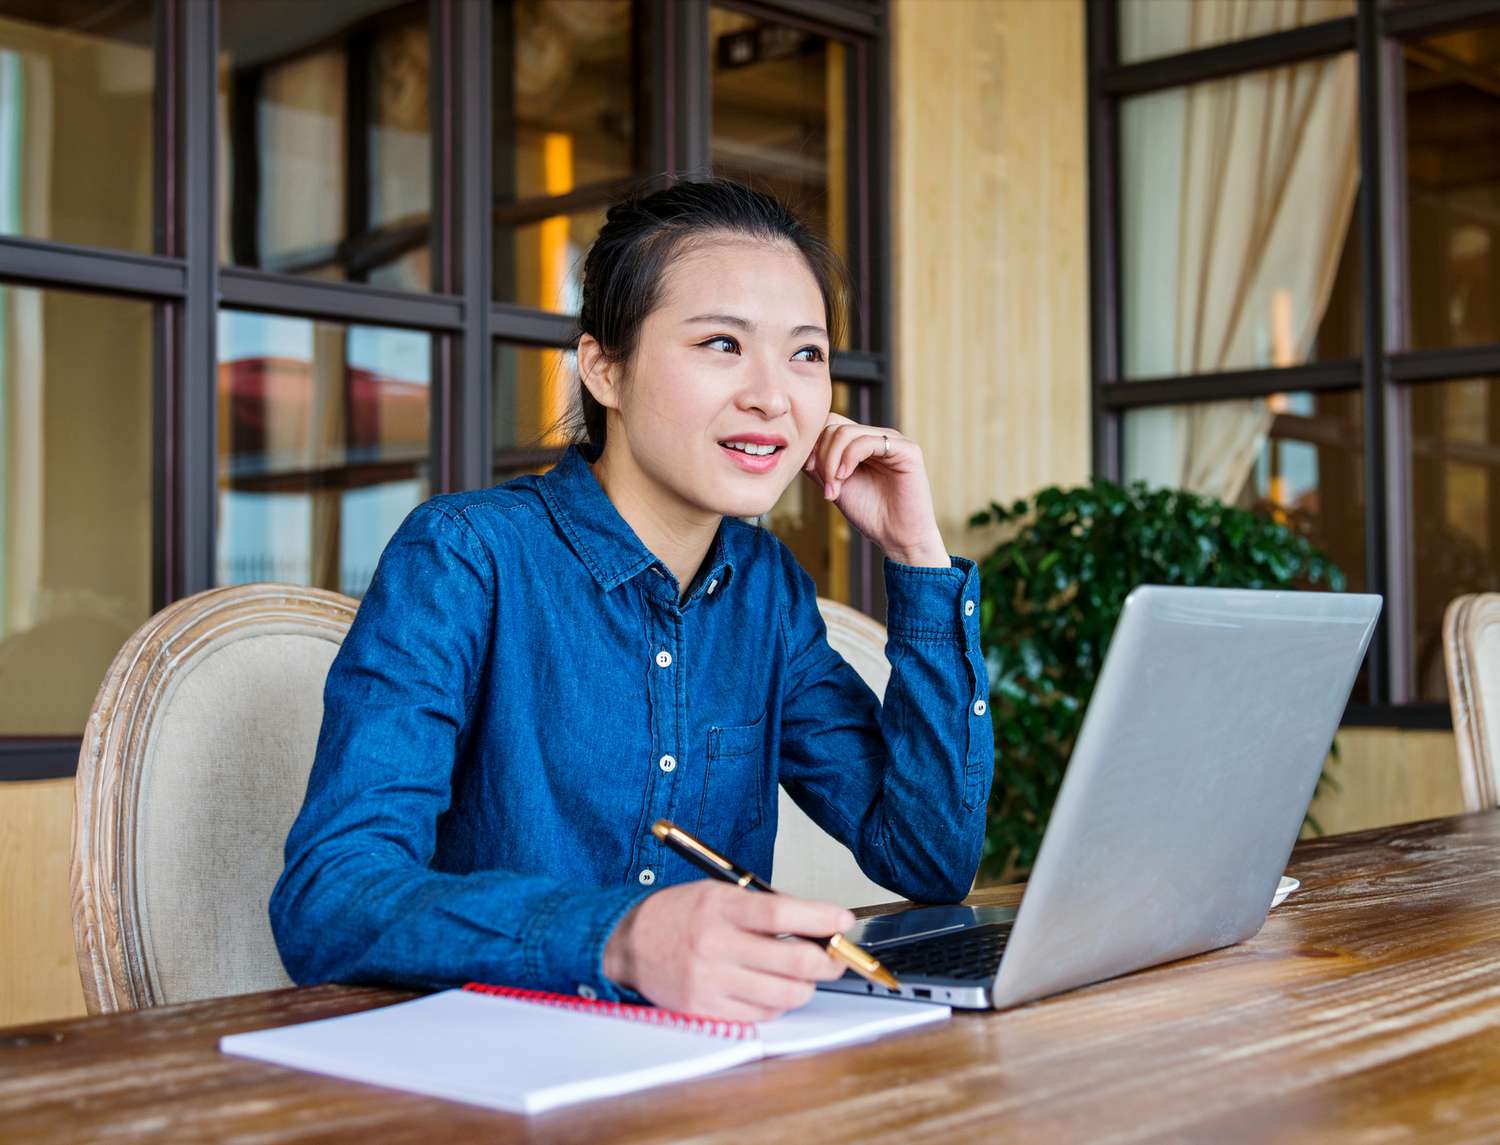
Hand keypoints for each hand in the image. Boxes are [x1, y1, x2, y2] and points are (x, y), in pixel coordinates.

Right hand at [602, 881, 855, 1021]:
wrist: (631, 943)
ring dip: (807, 986)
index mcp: (720, 908)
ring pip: (784, 994)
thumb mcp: (720, 894)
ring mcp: (711, 982)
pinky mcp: (707, 1010)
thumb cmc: (680, 914)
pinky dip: (779, 1002)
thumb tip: (817, 923)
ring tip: (806, 975)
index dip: (821, 918)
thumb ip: (765, 908)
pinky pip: (762, 1014)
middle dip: (827, 960)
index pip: (781, 914)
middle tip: (835, 955)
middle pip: (792, 961)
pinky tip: (774, 988)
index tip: (843, 920)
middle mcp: (715, 945)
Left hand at [801, 414, 948, 566]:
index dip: (813, 445)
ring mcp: (892, 440)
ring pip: (845, 433)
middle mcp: (876, 436)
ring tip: (835, 489)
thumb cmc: (870, 514)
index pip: (828, 424)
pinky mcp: (907, 450)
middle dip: (821, 457)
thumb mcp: (835, 485)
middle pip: (833, 426)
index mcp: (860, 443)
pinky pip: (867, 441)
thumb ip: (819, 466)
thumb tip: (799, 449)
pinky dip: (849, 458)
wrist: (897, 537)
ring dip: (831, 463)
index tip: (810, 470)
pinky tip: (846, 477)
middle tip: (827, 488)